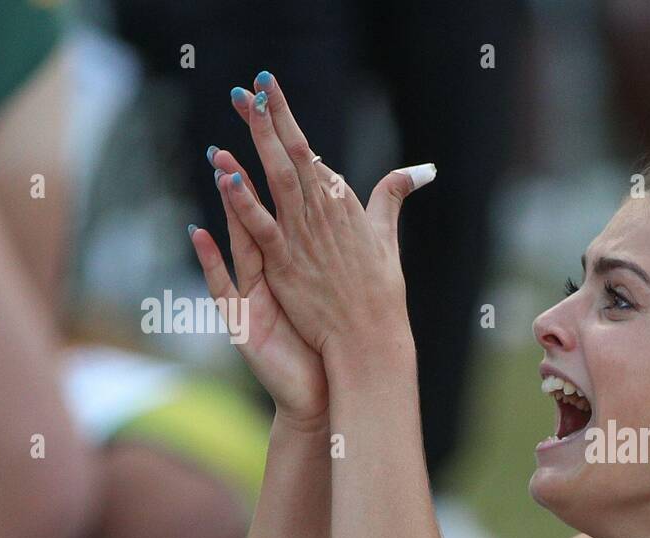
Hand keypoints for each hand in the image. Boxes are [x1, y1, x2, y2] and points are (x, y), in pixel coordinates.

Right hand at [189, 148, 327, 430]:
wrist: (322, 396)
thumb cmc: (329, 347)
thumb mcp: (337, 294)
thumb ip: (340, 258)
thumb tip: (354, 223)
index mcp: (292, 267)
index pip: (285, 214)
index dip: (282, 177)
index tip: (280, 133)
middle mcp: (269, 277)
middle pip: (258, 218)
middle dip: (249, 176)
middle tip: (239, 132)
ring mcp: (253, 298)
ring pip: (240, 244)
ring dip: (230, 208)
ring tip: (220, 167)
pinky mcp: (243, 323)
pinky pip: (223, 287)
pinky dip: (210, 261)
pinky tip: (198, 232)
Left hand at [218, 71, 432, 362]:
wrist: (372, 339)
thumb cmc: (380, 293)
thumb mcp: (388, 237)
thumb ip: (393, 197)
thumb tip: (422, 169)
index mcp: (345, 206)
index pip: (310, 153)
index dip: (287, 120)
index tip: (269, 88)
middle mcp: (326, 215)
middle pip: (294, 156)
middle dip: (271, 118)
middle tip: (250, 86)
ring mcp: (306, 239)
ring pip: (280, 180)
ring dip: (259, 143)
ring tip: (240, 111)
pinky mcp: (289, 265)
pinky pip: (263, 226)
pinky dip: (246, 200)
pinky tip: (227, 175)